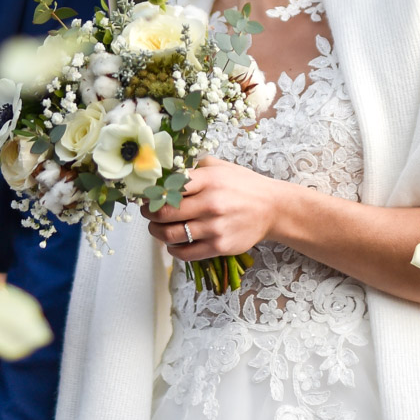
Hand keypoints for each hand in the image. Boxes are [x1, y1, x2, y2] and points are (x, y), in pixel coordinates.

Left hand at [143, 156, 283, 259]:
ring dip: (157, 232)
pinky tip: (173, 244)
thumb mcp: (221, 167)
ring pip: (170, 235)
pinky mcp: (219, 246)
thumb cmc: (243, 186)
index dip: (151, 193)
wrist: (272, 209)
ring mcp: (215, 227)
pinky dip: (173, 250)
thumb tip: (165, 172)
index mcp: (209, 180)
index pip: (168, 187)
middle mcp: (210, 204)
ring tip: (156, 228)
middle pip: (164, 213)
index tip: (146, 196)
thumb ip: (194, 167)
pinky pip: (185, 253)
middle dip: (149, 213)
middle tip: (147, 212)